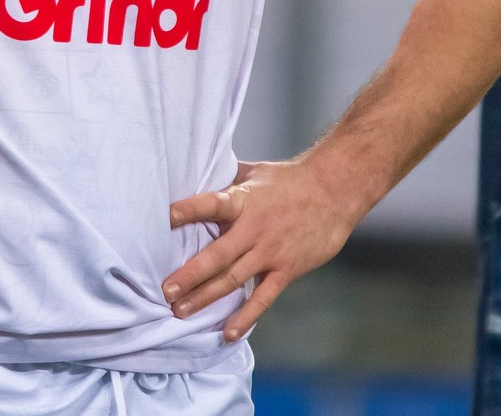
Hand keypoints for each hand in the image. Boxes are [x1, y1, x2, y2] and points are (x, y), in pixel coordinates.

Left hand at [161, 158, 363, 342]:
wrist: (334, 192)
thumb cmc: (290, 180)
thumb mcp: (255, 172)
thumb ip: (227, 178)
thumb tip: (197, 168)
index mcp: (244, 201)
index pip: (213, 204)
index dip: (190, 210)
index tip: (166, 217)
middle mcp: (254, 229)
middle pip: (218, 255)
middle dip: (190, 275)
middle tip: (166, 290)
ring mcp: (270, 252)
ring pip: (233, 280)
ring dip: (206, 297)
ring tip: (180, 311)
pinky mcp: (286, 269)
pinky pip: (263, 297)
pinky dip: (246, 316)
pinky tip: (228, 332)